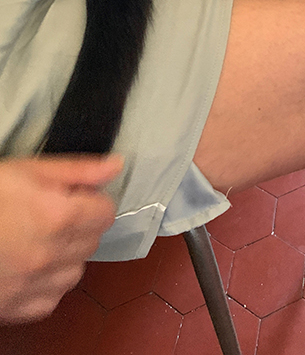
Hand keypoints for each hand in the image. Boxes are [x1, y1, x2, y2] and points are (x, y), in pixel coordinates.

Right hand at [0, 155, 121, 323]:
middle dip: (80, 224)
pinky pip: (53, 297)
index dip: (91, 199)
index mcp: (57, 215)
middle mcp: (50, 254)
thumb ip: (78, 169)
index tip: (74, 195)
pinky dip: (48, 282)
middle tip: (51, 213)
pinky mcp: (18, 308)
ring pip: (77, 269)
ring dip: (67, 254)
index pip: (106, 211)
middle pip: (94, 239)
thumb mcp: (27, 170)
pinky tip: (28, 264)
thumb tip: (116, 166)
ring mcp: (34, 285)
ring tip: (38, 238)